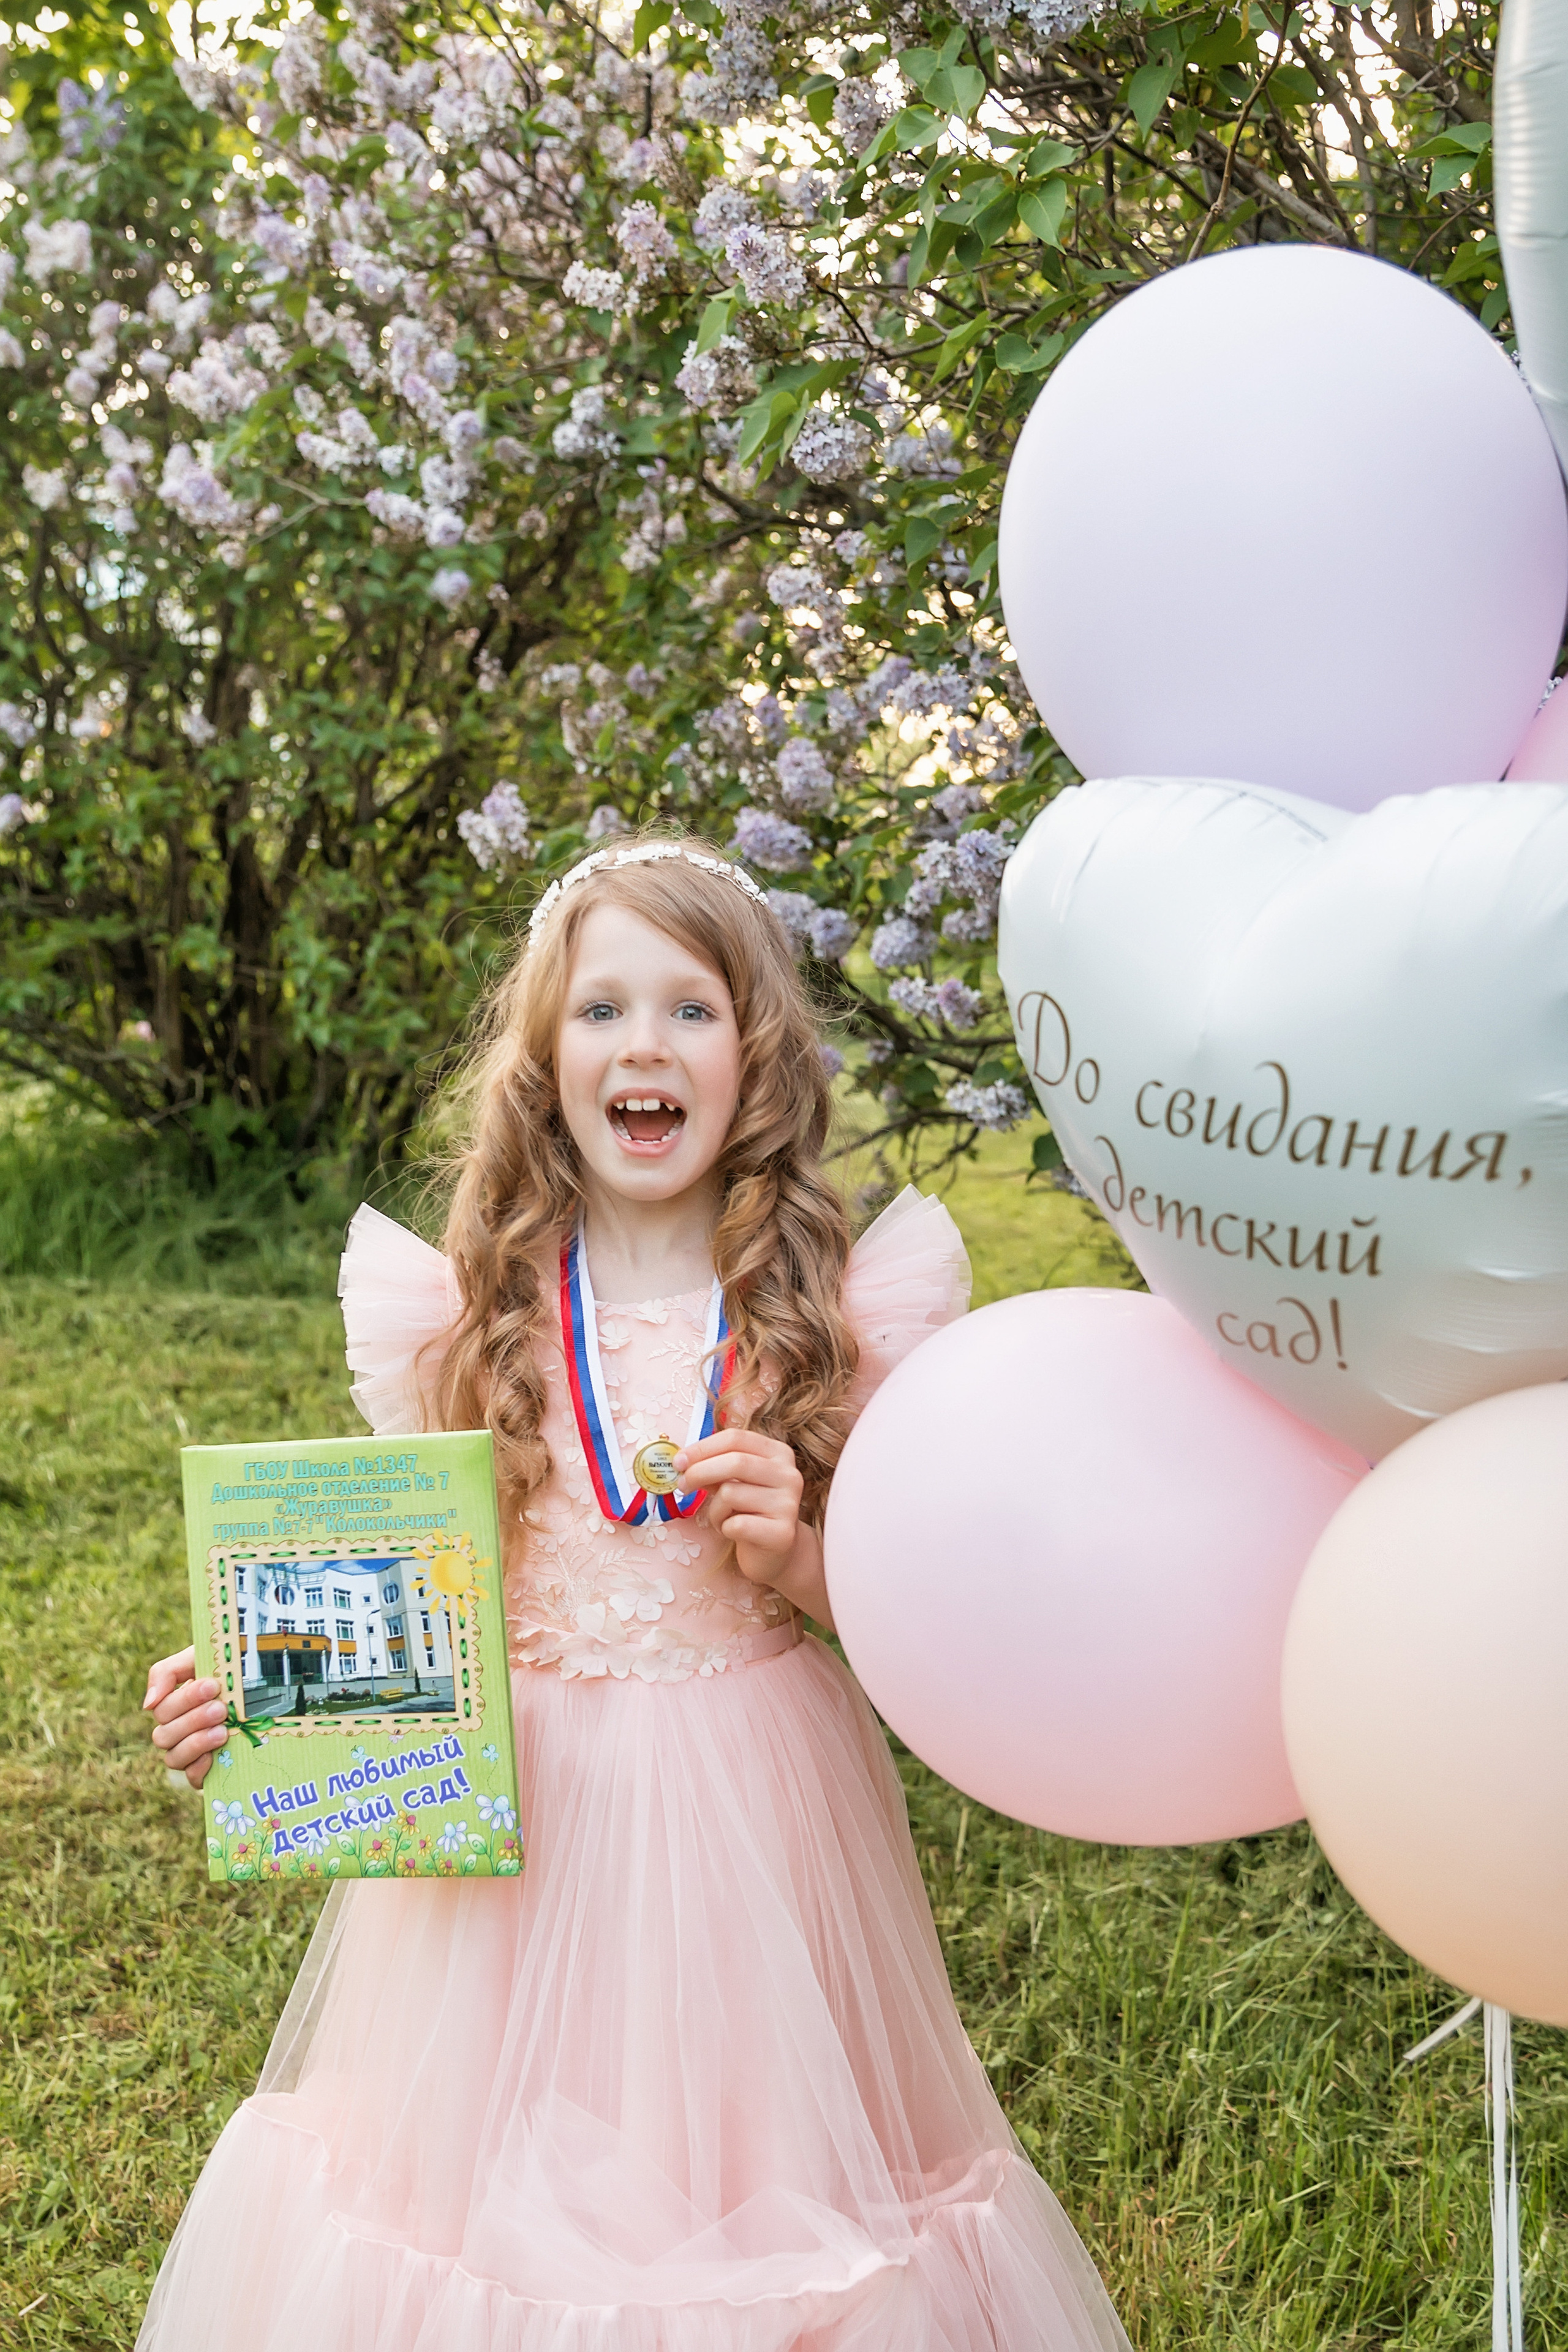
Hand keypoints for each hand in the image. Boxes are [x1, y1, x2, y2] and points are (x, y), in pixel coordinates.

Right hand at [144, 1646, 227, 1789]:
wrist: (271, 1689)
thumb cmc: (234, 1670)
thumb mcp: (202, 1659)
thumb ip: (168, 1672)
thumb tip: (148, 1704)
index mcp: (175, 1703)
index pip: (162, 1708)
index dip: (184, 1700)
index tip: (213, 1686)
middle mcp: (179, 1730)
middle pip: (164, 1735)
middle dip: (193, 1720)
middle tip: (221, 1709)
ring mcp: (192, 1753)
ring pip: (173, 1757)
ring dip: (196, 1743)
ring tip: (223, 1731)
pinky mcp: (208, 1772)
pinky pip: (191, 1778)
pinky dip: (200, 1768)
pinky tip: (215, 1755)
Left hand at [675, 1429, 832, 1629]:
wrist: (774, 1553)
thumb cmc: (749, 1511)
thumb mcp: (733, 1482)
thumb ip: (715, 1467)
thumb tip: (682, 1461)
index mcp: (779, 1454)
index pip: (736, 1438)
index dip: (702, 1447)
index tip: (678, 1461)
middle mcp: (789, 1475)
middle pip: (735, 1462)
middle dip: (699, 1472)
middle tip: (681, 1485)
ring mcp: (788, 1504)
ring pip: (731, 1494)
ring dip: (713, 1509)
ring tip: (721, 1518)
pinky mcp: (782, 1533)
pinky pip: (735, 1524)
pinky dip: (723, 1527)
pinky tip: (731, 1531)